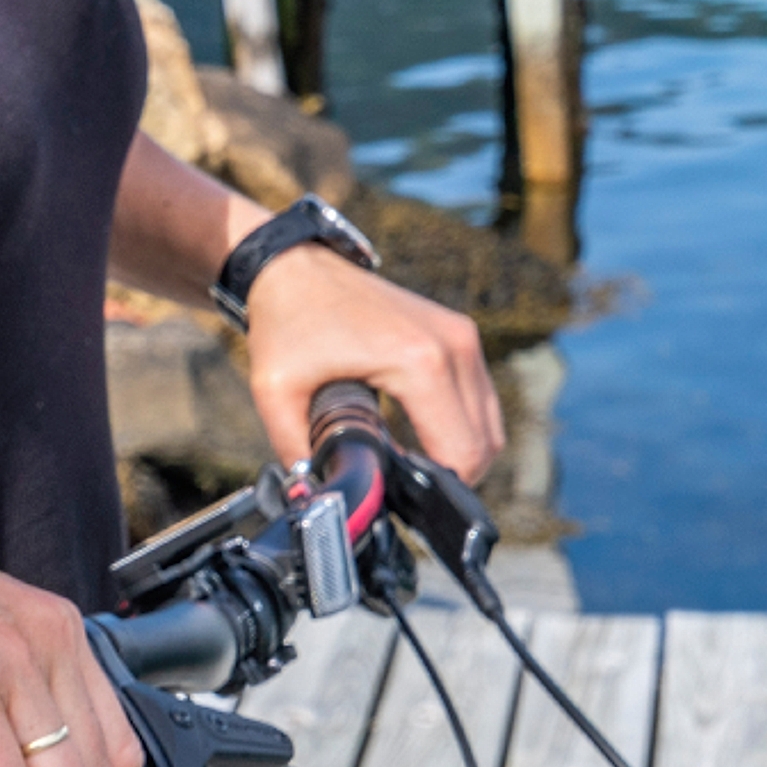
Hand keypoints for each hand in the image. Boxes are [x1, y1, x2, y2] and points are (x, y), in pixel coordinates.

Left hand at [239, 243, 502, 479]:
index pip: (461, 455)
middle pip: (484, 446)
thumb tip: (318, 501)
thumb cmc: (286, 322)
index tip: (400, 497)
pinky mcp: (460, 332)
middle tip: (403, 487)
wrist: (294, 265)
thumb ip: (298, 454)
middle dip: (450, 478)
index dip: (435, 491)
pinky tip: (422, 433)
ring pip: (489, 425)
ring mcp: (462, 335)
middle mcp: (454, 345)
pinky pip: (480, 399)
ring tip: (412, 464)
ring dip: (461, 453)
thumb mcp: (277, 394)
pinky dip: (462, 425)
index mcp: (420, 362)